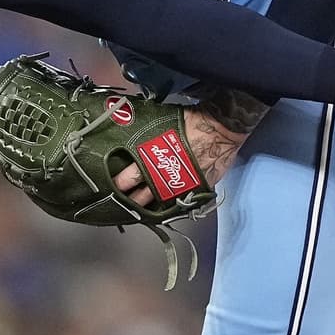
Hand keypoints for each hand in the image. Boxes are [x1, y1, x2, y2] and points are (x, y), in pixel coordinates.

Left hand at [113, 89, 263, 206]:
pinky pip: (180, 203)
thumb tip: (133, 135)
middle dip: (130, 202)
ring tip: (138, 212)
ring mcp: (182, 186)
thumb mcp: (163, 125)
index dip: (120, 185)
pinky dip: (170, 206)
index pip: (131, 177)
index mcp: (155, 159)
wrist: (221, 128)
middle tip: (119, 206)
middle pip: (142, 196)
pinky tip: (162, 209)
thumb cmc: (192, 122)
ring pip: (160, 204)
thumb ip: (149, 138)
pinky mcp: (197, 190)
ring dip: (148, 208)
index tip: (112, 187)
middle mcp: (166, 176)